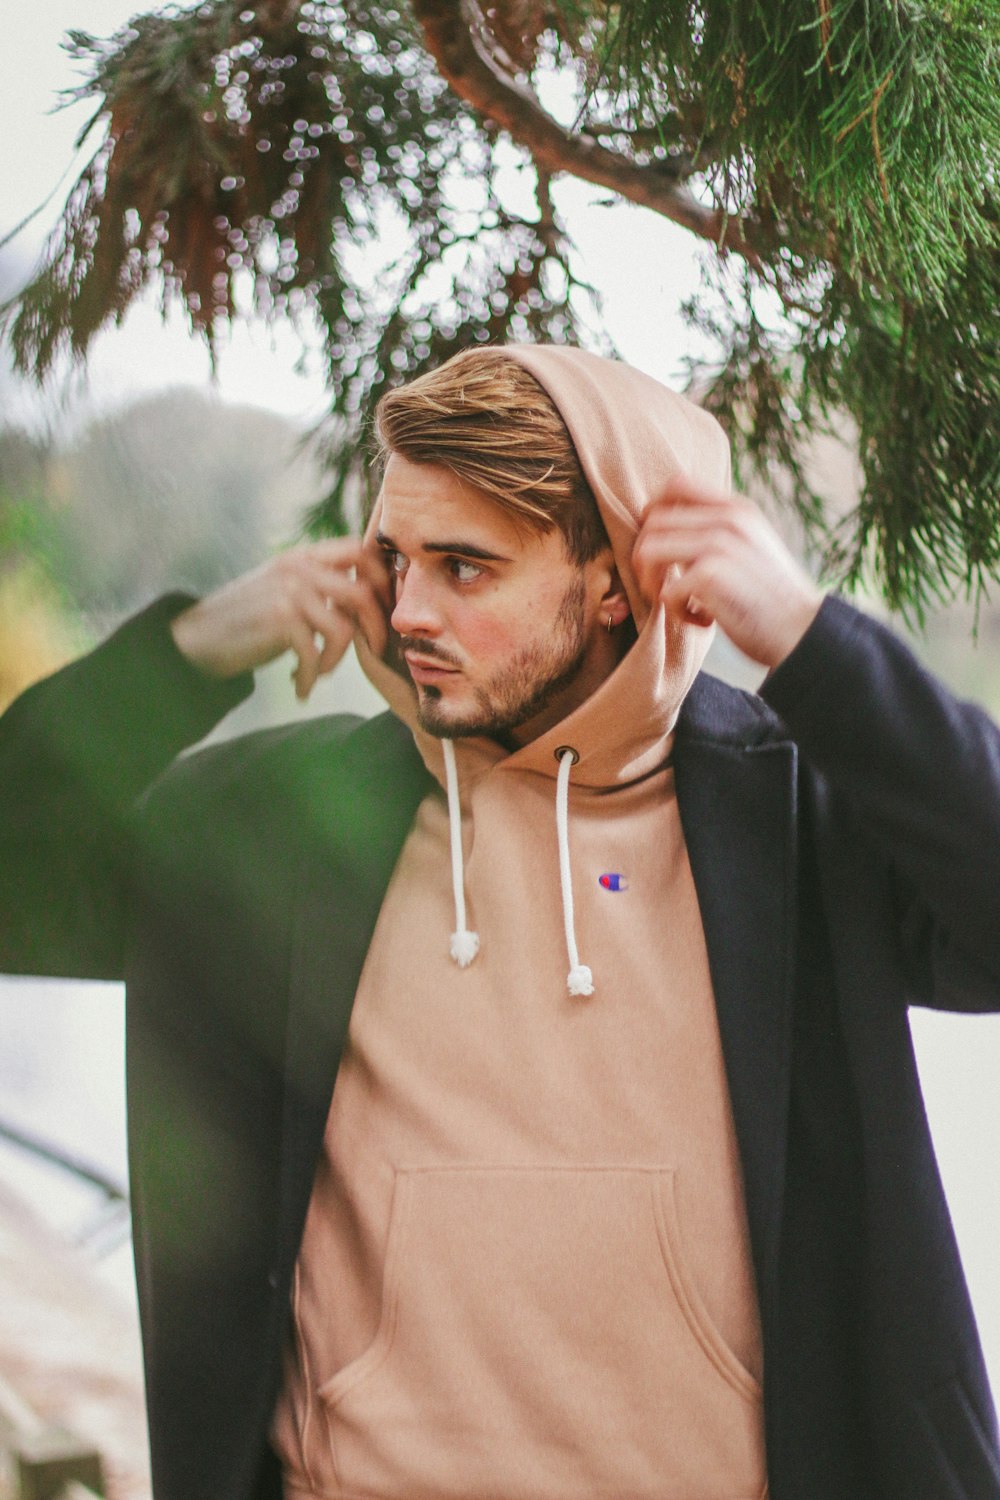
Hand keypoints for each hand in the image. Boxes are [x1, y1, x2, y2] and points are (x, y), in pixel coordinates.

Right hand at [170, 539, 390, 699]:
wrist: (197, 638)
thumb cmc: (248, 619)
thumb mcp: (285, 590)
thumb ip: (322, 587)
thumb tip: (372, 603)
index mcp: (303, 556)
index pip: (359, 549)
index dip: (381, 577)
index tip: (383, 607)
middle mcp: (298, 568)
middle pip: (362, 592)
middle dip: (374, 628)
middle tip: (369, 651)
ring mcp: (289, 592)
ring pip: (344, 629)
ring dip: (337, 660)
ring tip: (319, 672)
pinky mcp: (280, 620)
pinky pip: (316, 654)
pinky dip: (311, 677)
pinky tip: (299, 687)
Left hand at [632, 477, 823, 668]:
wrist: (806, 631)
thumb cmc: (774, 598)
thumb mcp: (753, 547)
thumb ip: (720, 532)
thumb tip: (671, 531)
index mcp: (736, 509)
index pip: (674, 485)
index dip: (653, 515)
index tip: (661, 549)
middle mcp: (726, 519)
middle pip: (652, 520)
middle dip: (645, 558)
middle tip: (664, 587)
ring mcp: (718, 545)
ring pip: (648, 551)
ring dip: (652, 584)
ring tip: (677, 603)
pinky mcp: (710, 576)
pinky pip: (665, 591)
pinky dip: (676, 614)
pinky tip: (704, 622)